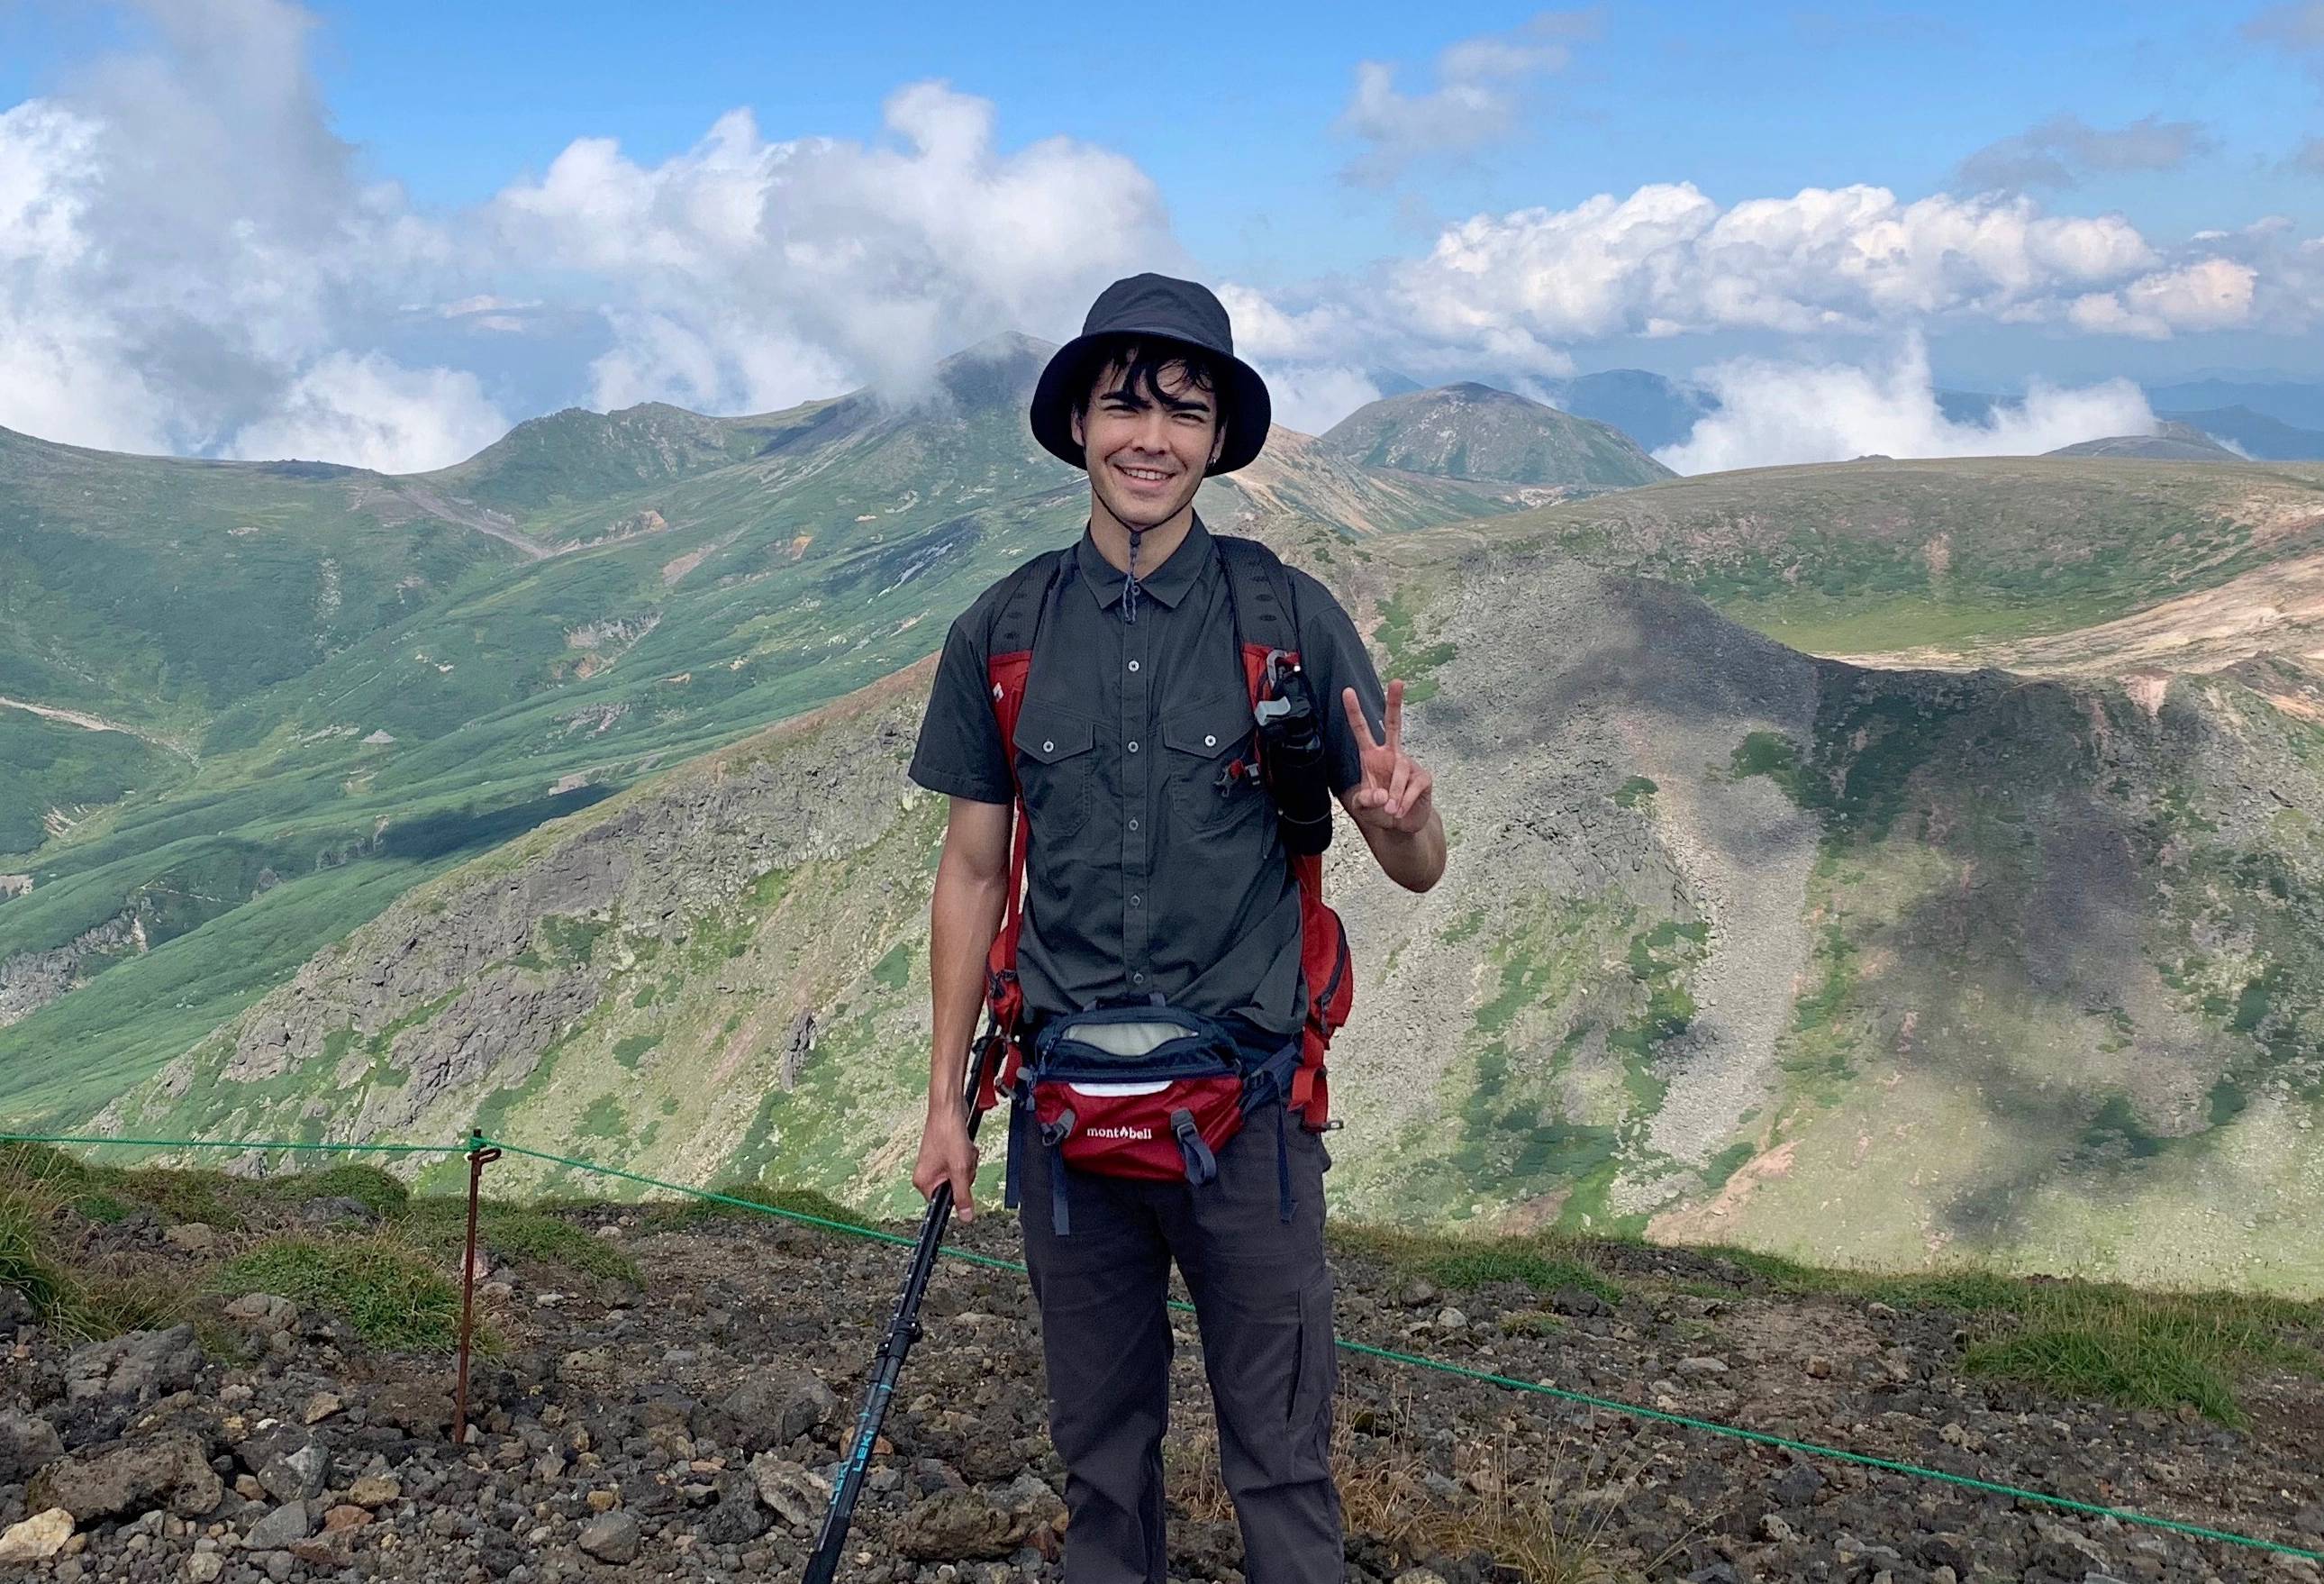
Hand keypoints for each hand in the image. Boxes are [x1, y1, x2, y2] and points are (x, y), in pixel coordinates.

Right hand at [912, 1109, 978, 1220]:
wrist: (949, 1108)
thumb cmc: (948, 1134)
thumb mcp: (960, 1169)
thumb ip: (962, 1195)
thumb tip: (965, 1217)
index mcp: (923, 1182)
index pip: (942, 1203)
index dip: (957, 1195)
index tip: (962, 1182)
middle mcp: (927, 1174)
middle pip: (954, 1188)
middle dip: (965, 1175)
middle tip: (963, 1162)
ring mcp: (936, 1164)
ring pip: (961, 1175)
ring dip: (968, 1164)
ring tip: (963, 1150)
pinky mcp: (945, 1155)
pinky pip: (961, 1164)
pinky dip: (967, 1156)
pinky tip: (965, 1146)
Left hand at [1341, 680, 1434, 834]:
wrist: (1401, 827)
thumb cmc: (1379, 811)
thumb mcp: (1363, 808)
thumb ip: (1366, 802)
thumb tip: (1382, 795)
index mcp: (1371, 757)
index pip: (1362, 731)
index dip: (1355, 712)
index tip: (1348, 691)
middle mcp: (1391, 755)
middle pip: (1394, 724)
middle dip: (1395, 703)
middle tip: (1397, 681)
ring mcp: (1408, 765)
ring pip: (1399, 773)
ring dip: (1394, 794)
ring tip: (1390, 810)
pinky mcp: (1423, 778)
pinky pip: (1413, 787)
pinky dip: (1404, 802)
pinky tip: (1400, 811)